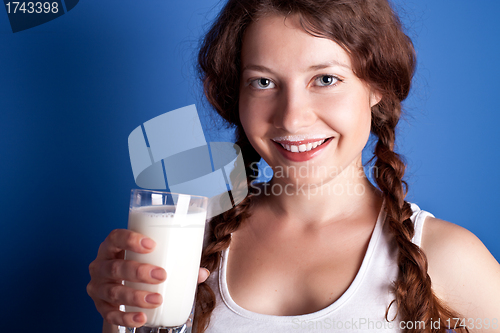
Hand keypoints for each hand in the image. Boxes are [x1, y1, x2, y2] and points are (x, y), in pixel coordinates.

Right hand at [87, 229, 209, 327]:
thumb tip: (202, 272)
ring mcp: (98, 286)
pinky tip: (140, 318)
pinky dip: (126, 317)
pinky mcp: (100, 306)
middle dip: (139, 272)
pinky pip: (109, 314)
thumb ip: (174, 263)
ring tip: (157, 299)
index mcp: (112, 247)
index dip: (130, 239)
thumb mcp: (149, 258)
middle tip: (161, 275)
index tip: (152, 245)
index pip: (115, 237)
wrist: (117, 286)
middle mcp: (100, 265)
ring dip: (136, 296)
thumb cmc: (136, 265)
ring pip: (113, 291)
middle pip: (115, 267)